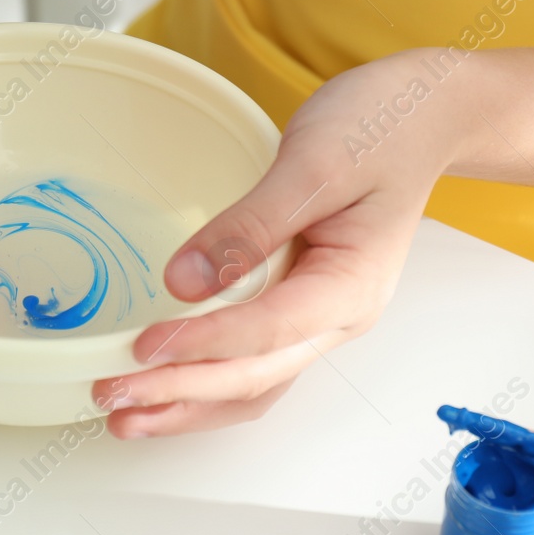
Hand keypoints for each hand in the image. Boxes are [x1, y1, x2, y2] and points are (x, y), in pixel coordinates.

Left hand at [93, 49, 465, 436]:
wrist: (422, 117)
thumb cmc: (379, 128)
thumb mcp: (312, 164)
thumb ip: (249, 226)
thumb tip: (184, 282)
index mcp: (350, 285)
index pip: (266, 331)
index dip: (201, 344)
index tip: (142, 349)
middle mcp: (338, 316)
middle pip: (254, 377)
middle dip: (180, 393)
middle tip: (111, 396)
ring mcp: (320, 316)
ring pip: (253, 383)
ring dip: (188, 404)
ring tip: (123, 417)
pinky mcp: (299, 303)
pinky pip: (252, 359)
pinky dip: (206, 380)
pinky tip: (163, 385)